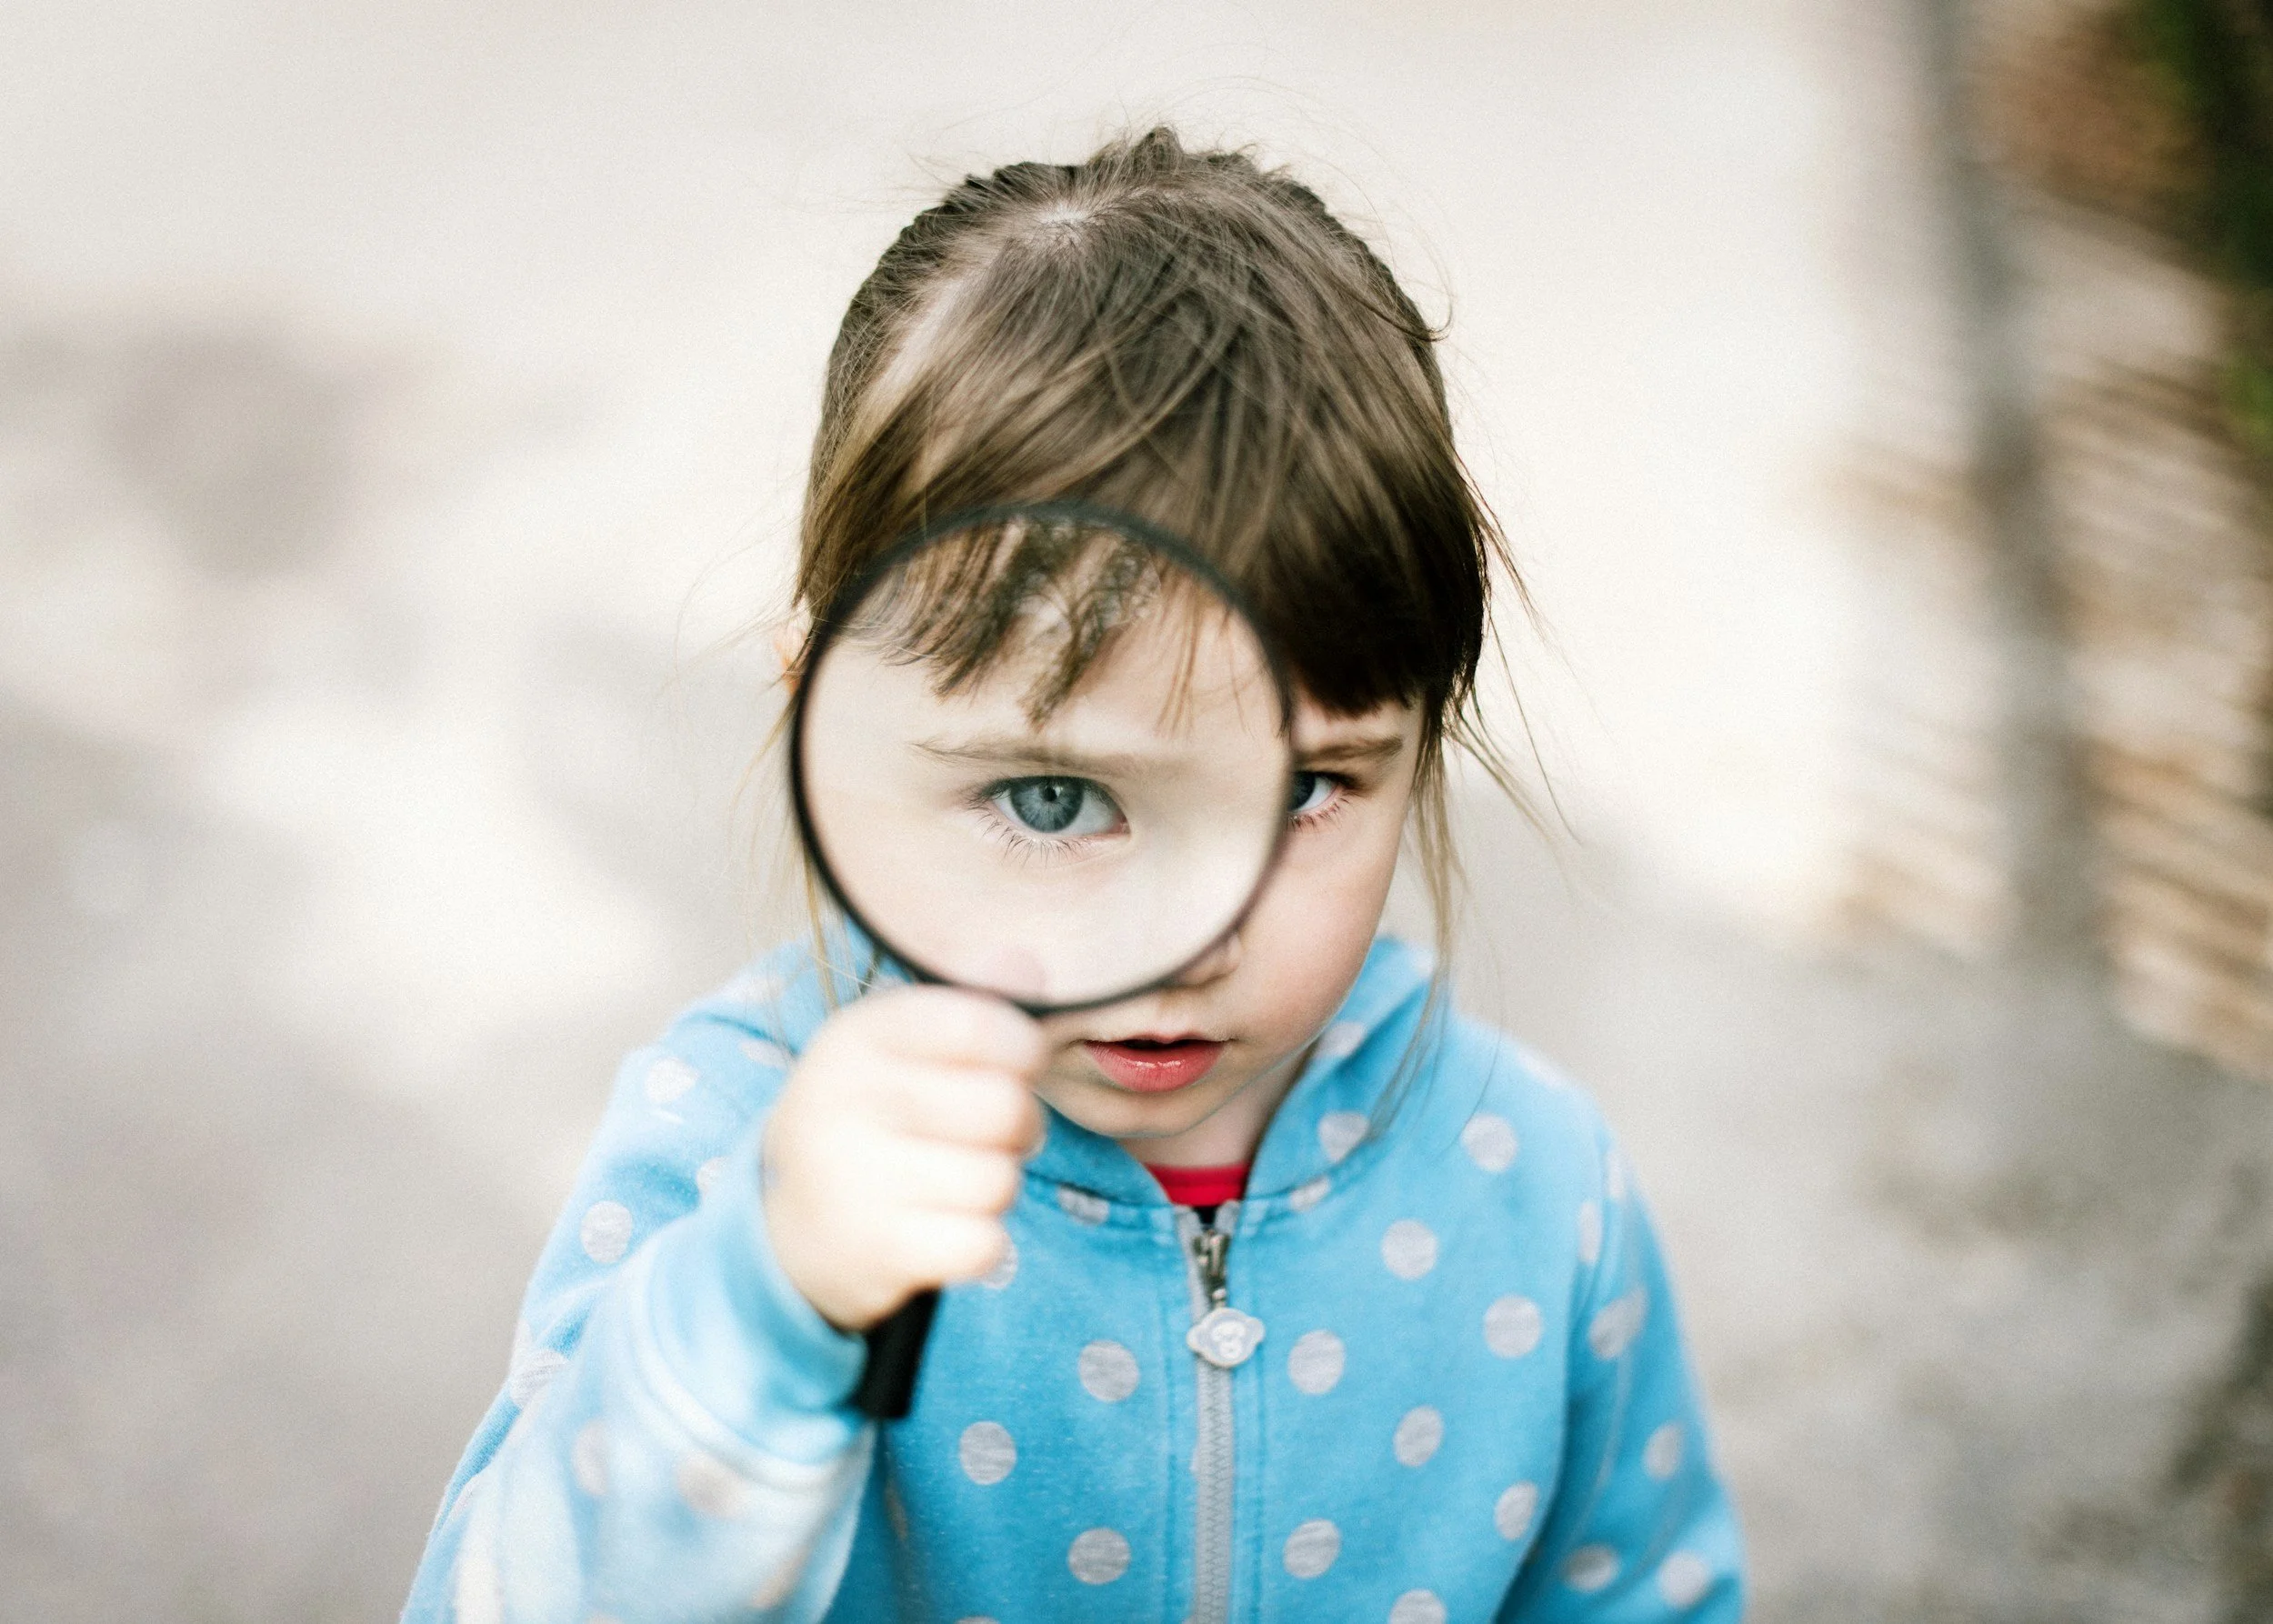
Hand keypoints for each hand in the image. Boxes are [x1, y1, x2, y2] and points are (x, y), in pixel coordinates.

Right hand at [761, 986, 1046, 1331]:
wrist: (790, 1228)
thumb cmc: (873, 1119)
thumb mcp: (900, 1048)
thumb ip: (969, 1002)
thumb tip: (1028, 962)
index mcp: (856, 1036)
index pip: (976, 1023)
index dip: (1024, 1046)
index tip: (1023, 1061)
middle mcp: (844, 1099)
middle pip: (1004, 1106)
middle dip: (1021, 1125)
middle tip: (993, 1133)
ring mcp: (853, 1177)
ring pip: (999, 1180)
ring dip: (997, 1186)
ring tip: (958, 1180)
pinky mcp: (873, 1248)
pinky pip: (984, 1244)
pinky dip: (981, 1242)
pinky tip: (946, 1227)